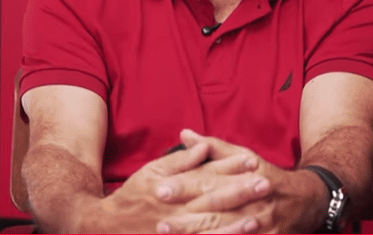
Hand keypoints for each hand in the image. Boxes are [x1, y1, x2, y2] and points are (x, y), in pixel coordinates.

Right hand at [81, 141, 270, 232]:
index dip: (230, 168)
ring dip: (233, 225)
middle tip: (265, 185)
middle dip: (239, 193)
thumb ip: (180, 160)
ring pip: (209, 228)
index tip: (253, 162)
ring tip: (257, 218)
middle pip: (212, 201)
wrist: (107, 228)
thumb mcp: (152, 171)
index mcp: (172, 188)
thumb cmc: (133, 196)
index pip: (206, 175)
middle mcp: (176, 211)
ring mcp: (177, 233)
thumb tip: (202, 146)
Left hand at [152, 130, 328, 233]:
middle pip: (217, 210)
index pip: (211, 181)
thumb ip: (213, 148)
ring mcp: (263, 224)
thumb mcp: (245, 157)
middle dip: (188, 218)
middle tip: (160, 221)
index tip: (161, 189)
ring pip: (227, 232)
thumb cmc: (268, 176)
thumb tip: (184, 134)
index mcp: (247, 175)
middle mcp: (255, 200)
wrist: (308, 200)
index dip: (186, 186)